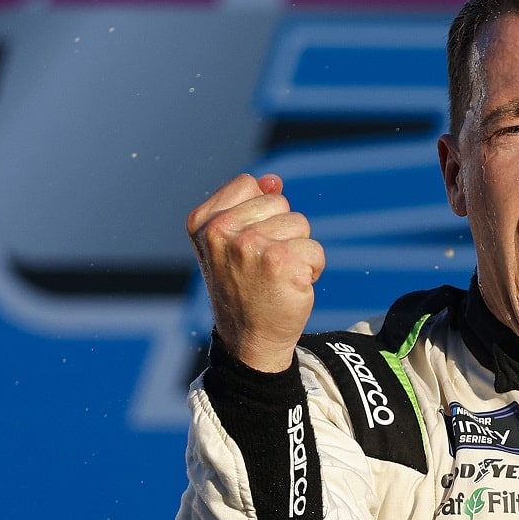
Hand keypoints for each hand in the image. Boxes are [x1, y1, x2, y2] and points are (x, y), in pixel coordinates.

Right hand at [187, 173, 324, 372]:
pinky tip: (291, 288)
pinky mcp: (280, 262)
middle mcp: (221, 231)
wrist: (249, 339)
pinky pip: (315, 249)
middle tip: (263, 266)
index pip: (249, 185)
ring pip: (300, 224)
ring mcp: (249, 246)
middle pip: (279, 202)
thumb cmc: (245, 288)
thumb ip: (250, 205)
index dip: (260, 214)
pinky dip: (312, 269)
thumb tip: (273, 180)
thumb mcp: (233, 242)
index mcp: (203, 222)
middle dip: (282, 232)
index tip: (246, 247)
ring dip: (298, 251)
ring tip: (276, 277)